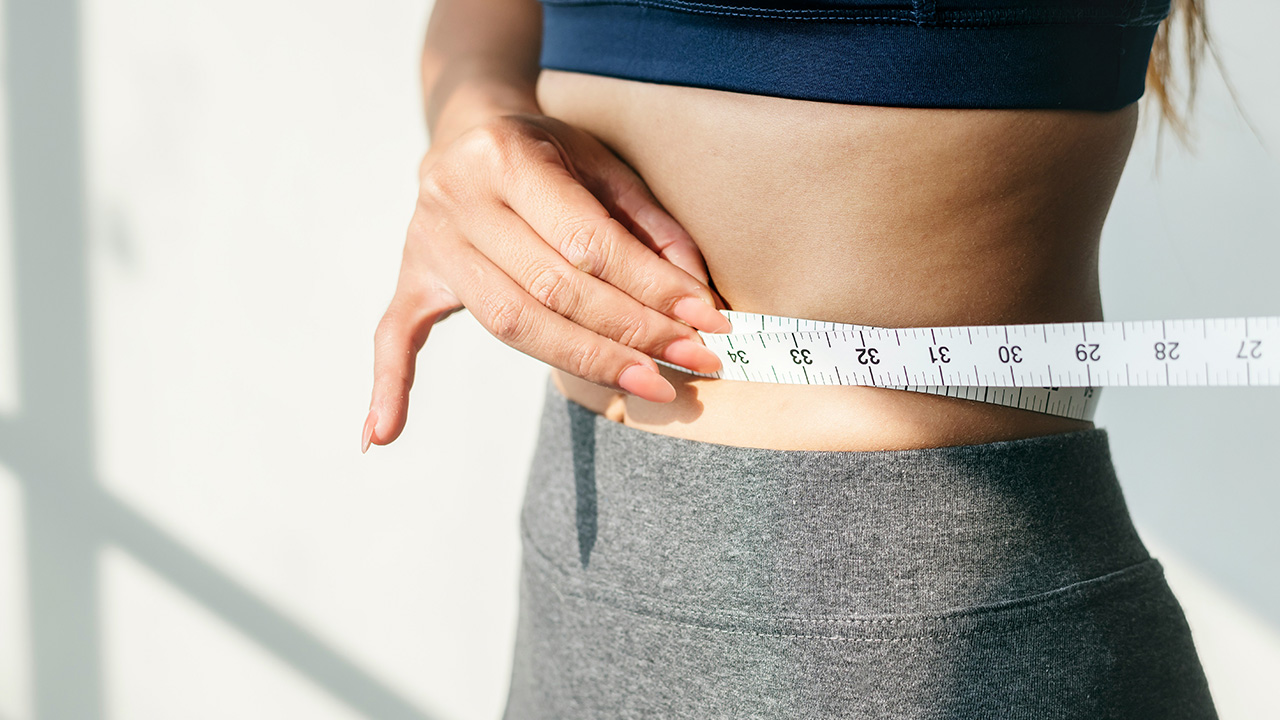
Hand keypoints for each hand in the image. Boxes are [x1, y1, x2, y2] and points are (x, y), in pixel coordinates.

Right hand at [363, 113, 730, 450]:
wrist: (467, 126)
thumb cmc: (545, 148)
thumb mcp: (600, 161)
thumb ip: (648, 223)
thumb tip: (695, 292)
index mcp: (506, 156)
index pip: (587, 243)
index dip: (651, 288)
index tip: (704, 323)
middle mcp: (458, 198)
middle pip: (552, 290)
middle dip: (631, 333)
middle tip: (691, 365)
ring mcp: (429, 241)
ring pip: (508, 321)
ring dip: (584, 362)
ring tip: (649, 387)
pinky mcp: (413, 275)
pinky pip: (393, 334)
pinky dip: (389, 385)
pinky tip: (383, 433)